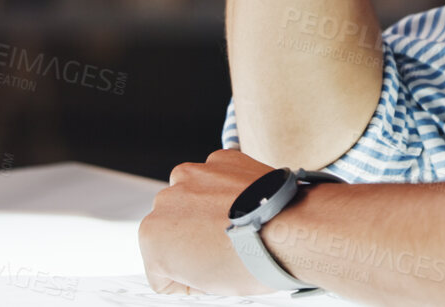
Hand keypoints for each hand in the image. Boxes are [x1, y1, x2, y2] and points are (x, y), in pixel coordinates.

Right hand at [138, 148, 277, 294]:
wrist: (292, 230)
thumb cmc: (252, 261)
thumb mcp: (208, 285)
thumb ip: (187, 269)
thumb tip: (193, 261)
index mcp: (152, 236)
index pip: (159, 267)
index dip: (184, 276)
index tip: (206, 273)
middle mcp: (166, 200)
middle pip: (173, 227)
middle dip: (192, 236)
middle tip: (223, 249)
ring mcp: (194, 174)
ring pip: (192, 196)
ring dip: (206, 207)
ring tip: (237, 225)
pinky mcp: (221, 159)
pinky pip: (217, 176)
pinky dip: (229, 187)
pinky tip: (247, 204)